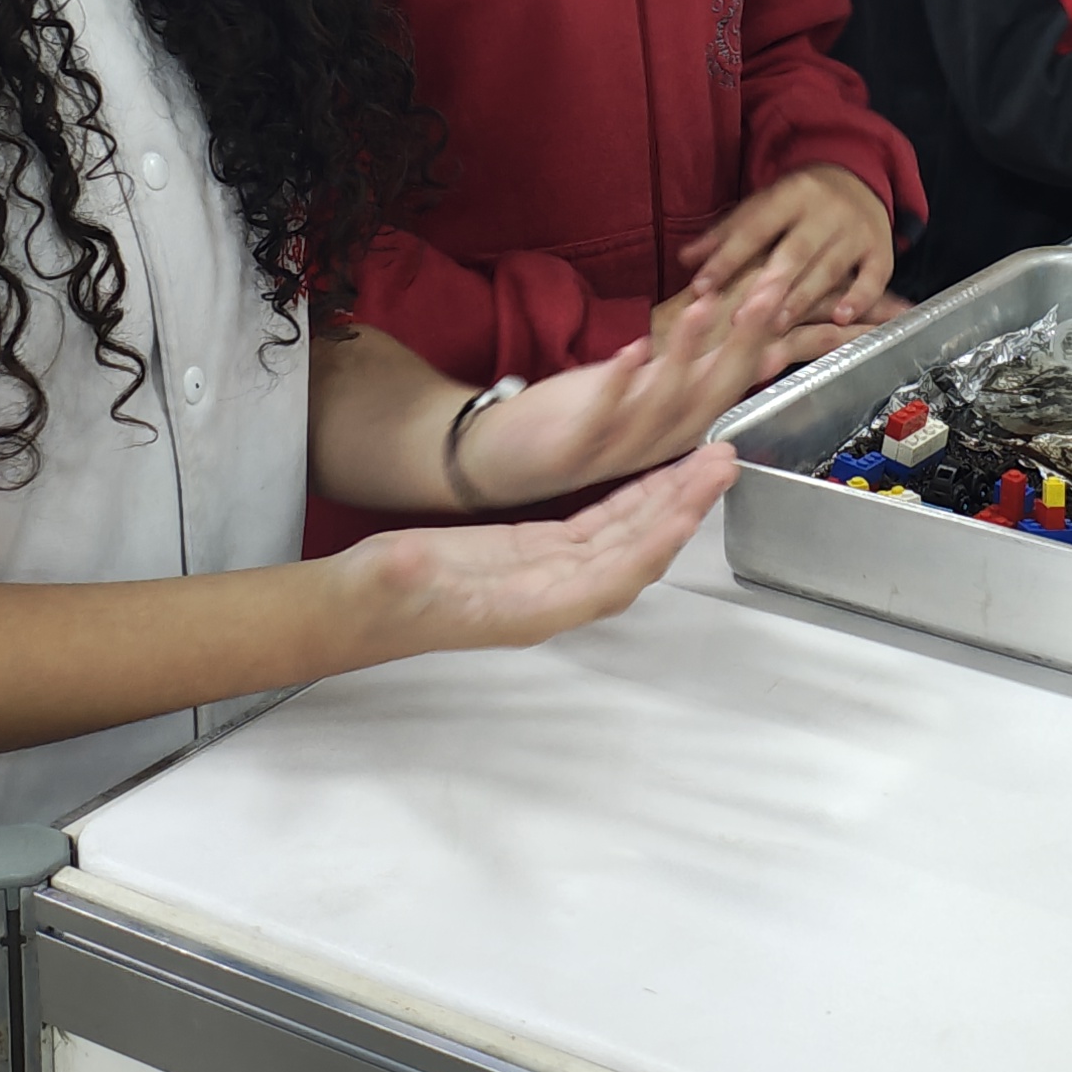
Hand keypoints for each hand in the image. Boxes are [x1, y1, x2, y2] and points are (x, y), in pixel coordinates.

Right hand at [337, 445, 735, 654]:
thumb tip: (417, 559)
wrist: (349, 613)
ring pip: (624, 537)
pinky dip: (632, 498)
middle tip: (722, 461)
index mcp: (527, 610)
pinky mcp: (535, 554)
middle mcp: (551, 597)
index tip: (689, 506)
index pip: (608, 577)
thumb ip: (406, 571)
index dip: (652, 542)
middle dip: (680, 510)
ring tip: (708, 458)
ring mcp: (547, 576)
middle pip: (633, 553)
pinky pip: (599, 526)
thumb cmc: (367, 602)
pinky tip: (656, 470)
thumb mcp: (384, 579)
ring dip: (666, 500)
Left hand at [464, 262, 870, 499]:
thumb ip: (697, 373)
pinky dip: (620, 383)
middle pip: (711, 396)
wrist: (502, 458)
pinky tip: (634, 347)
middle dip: (741, 344)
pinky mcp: (572, 453)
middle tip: (767, 292)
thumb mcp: (647, 393)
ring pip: (664, 407)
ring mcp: (616, 452)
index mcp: (676, 430)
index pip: (730, 382)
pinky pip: (603, 419)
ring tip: (705, 307)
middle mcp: (656, 447)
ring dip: (687, 355)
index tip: (780, 288)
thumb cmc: (576, 419)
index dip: (758, 337)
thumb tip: (759, 347)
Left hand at [676, 165, 897, 319]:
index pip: (755, 226)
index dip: (727, 257)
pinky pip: (873, 276)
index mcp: (792, 193)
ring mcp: (857, 230)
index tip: (701, 286)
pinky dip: (858, 298)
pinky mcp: (881, 249)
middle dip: (767, 284)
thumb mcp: (764, 204)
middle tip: (742, 316)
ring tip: (777, 324)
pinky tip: (840, 318)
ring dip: (803, 297)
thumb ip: (726, 233)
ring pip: (829, 267)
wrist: (858, 178)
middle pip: (795, 249)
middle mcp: (826, 209)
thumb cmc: (800, 201)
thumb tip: (686, 259)